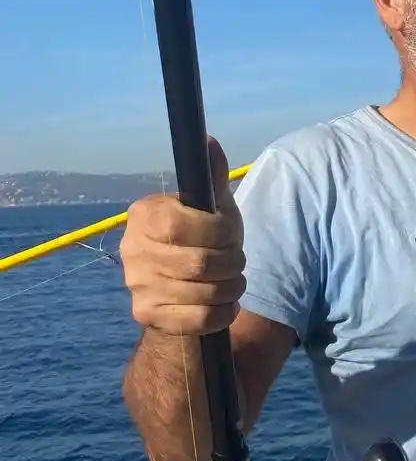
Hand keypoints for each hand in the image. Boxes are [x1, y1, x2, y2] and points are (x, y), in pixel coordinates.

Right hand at [120, 136, 245, 335]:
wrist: (184, 289)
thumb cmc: (203, 239)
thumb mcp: (212, 206)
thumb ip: (212, 177)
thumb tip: (208, 141)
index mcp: (145, 215)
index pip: (184, 225)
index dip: (220, 233)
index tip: (229, 233)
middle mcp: (132, 250)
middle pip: (200, 264)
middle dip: (233, 262)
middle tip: (237, 260)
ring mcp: (136, 285)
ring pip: (205, 292)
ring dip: (233, 287)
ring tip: (234, 280)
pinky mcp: (146, 314)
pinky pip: (200, 318)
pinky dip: (224, 311)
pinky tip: (224, 302)